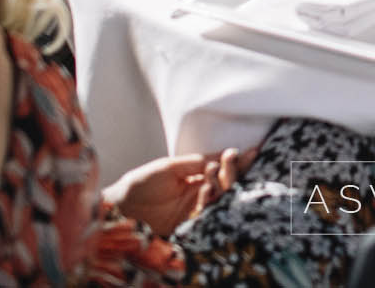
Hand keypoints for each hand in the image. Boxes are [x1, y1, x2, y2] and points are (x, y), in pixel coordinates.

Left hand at [105, 147, 254, 236]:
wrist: (121, 207)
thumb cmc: (142, 183)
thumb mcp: (170, 167)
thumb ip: (196, 162)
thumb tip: (222, 155)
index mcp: (195, 176)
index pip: (221, 167)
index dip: (236, 160)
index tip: (252, 150)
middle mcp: (199, 192)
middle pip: (226, 183)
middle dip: (233, 170)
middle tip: (232, 158)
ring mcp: (196, 208)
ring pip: (220, 197)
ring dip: (222, 182)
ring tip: (214, 170)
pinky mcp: (191, 224)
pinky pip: (208, 212)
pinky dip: (209, 199)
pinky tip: (207, 187)